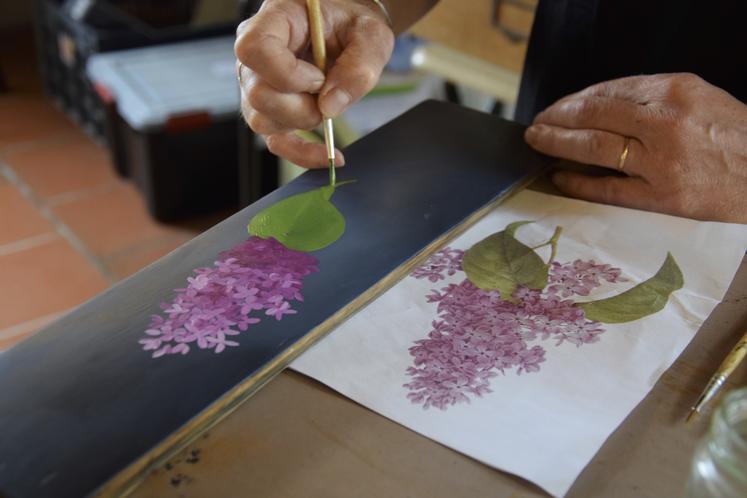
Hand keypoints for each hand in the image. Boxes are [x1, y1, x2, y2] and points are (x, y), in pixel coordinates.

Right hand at [235, 0, 393, 167]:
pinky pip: (275, 141)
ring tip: (327, 104)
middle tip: (330, 95)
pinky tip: (327, 155)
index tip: (319, 78)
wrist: (351, 33)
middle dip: (301, 107)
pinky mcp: (271, 111)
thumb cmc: (355, 25)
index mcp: (274, 22)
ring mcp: (258, 86)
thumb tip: (331, 107)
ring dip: (302, 123)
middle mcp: (257, 57)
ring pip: (262, 121)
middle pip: (258, 95)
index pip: (254, 50)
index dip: (286, 74)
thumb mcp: (370, 35)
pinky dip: (300, 153)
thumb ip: (358, 65)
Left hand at [524, 73, 746, 222]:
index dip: (576, 99)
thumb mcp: (702, 102)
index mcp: (677, 91)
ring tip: (538, 141)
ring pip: (594, 146)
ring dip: (557, 142)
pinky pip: (606, 188)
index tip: (559, 106)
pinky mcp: (662, 198)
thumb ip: (655, 101)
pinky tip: (558, 175)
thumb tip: (603, 107)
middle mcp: (666, 122)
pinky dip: (577, 181)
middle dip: (557, 117)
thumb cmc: (737, 140)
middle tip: (537, 122)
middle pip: (594, 115)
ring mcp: (662, 161)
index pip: (610, 90)